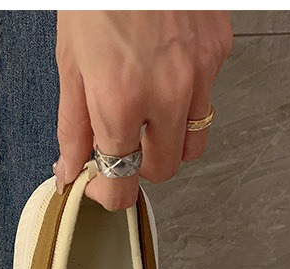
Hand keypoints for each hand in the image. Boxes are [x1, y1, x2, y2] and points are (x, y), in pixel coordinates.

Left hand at [55, 11, 232, 209]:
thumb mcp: (70, 64)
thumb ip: (72, 127)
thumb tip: (70, 170)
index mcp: (120, 101)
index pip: (123, 181)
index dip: (109, 195)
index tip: (99, 188)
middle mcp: (166, 94)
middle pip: (164, 170)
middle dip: (139, 168)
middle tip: (119, 148)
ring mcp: (200, 73)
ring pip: (194, 142)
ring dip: (168, 143)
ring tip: (145, 119)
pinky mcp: (219, 52)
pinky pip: (206, 99)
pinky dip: (185, 102)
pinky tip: (163, 76)